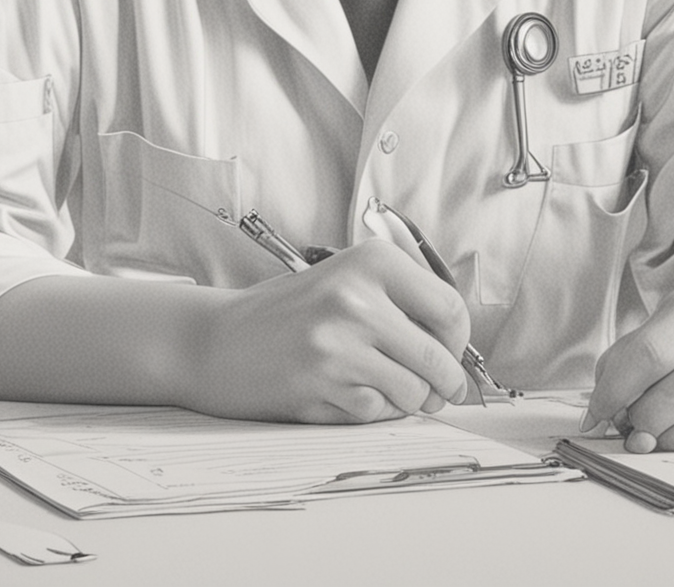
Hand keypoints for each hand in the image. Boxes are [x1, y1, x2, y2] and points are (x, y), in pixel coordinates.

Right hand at [195, 240, 470, 424]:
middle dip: (446, 383)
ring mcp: (338, 343)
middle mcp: (357, 297)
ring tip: (387, 389)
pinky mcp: (321, 383)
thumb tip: (457, 348)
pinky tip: (349, 393)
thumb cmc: (288, 313)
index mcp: (372, 261)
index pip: (450, 308)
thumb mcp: (346, 280)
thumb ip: (401, 302)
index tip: (449, 353)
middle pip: (438, 357)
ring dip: (409, 400)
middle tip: (440, 390)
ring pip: (414, 391)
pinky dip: (373, 410)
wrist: (216, 340)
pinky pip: (377, 411)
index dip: (457, 341)